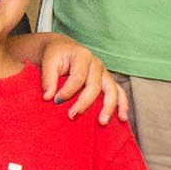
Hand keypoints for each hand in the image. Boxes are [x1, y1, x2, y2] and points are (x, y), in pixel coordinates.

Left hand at [10, 32, 125, 122]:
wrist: (63, 47)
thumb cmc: (56, 55)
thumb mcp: (48, 62)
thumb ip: (48, 79)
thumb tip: (48, 97)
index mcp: (82, 56)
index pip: (78, 77)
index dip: (67, 91)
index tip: (56, 100)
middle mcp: (96, 64)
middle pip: (95, 86)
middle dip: (84, 103)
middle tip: (72, 116)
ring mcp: (104, 72)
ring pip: (112, 90)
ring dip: (109, 107)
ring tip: (103, 122)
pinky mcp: (107, 80)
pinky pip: (119, 92)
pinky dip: (122, 105)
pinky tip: (122, 118)